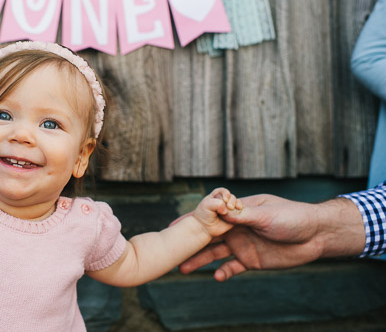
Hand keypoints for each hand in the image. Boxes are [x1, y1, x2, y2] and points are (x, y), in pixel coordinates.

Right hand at [179, 194, 363, 280]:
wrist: (316, 235)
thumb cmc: (293, 216)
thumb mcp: (266, 214)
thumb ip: (242, 215)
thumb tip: (219, 211)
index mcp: (238, 212)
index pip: (210, 216)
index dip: (192, 221)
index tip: (173, 226)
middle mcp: (237, 228)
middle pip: (208, 236)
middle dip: (190, 243)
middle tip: (171, 251)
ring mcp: (243, 244)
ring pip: (215, 253)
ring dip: (200, 260)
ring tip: (184, 268)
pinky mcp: (252, 260)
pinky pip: (233, 267)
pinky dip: (224, 272)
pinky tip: (216, 277)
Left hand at [193, 187, 241, 237]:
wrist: (205, 227)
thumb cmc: (204, 215)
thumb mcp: (206, 206)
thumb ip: (217, 203)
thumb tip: (226, 209)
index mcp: (216, 196)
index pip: (223, 191)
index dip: (225, 193)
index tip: (225, 199)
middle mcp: (223, 201)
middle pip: (231, 197)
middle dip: (232, 200)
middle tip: (229, 207)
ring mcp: (228, 209)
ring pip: (237, 203)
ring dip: (236, 204)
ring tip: (232, 209)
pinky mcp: (233, 216)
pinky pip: (239, 211)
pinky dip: (239, 210)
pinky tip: (237, 212)